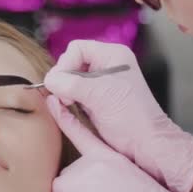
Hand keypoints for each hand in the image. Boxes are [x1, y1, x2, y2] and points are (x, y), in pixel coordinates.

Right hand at [44, 40, 192, 191]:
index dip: (66, 63)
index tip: (62, 82)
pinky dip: (66, 98)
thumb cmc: (130, 115)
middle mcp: (106, 66)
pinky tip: (68, 106)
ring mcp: (99, 84)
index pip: (77, 49)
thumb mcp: (99, 93)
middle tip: (66, 95)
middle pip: (71, 63)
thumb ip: (70, 83)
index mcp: (113, 56)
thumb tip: (48, 80)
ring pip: (70, 79)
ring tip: (68, 102)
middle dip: (64, 78)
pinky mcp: (94, 100)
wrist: (144, 142)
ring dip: (64, 89)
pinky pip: (72, 92)